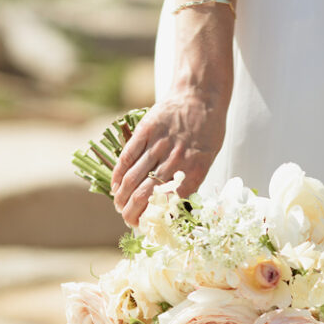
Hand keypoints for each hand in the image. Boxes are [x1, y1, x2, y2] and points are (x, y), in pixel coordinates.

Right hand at [110, 88, 227, 226]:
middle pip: (146, 193)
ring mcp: (158, 145)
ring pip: (133, 178)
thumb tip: (172, 207)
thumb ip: (190, 181)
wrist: (200, 95)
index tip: (146, 228)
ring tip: (119, 207)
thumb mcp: (207, 159)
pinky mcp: (145, 131)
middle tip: (128, 221)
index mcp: (194, 171)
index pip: (168, 203)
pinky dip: (118, 175)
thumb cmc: (207, 132)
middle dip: (133, 212)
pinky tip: (116, 187)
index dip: (154, 218)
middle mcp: (175, 159)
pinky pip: (127, 158)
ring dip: (123, 197)